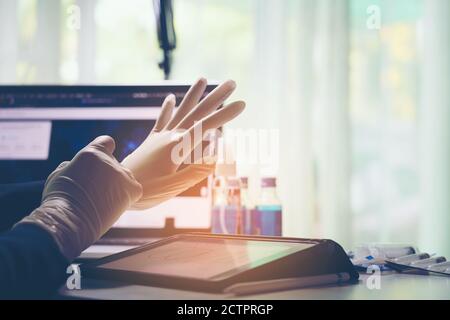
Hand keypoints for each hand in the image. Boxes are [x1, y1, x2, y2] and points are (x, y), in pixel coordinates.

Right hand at [17, 136, 142, 259]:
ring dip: (117, 184)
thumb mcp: (59, 174)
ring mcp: (122, 175)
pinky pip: (135, 188)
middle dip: (106, 173)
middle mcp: (110, 161)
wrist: (70, 221)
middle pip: (114, 163)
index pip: (106, 142)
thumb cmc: (59, 200)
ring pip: (124, 176)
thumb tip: (76, 166)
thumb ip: (73, 165)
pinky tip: (115, 203)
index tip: (97, 163)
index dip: (103, 151)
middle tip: (94, 191)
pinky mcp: (131, 190)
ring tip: (102, 200)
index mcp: (92, 153)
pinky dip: (128, 194)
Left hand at [122, 78, 244, 208]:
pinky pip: (161, 120)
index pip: (208, 126)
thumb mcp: (176, 185)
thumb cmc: (148, 190)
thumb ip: (197, 170)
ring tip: (203, 78)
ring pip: (182, 111)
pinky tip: (171, 97)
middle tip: (232, 82)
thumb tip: (217, 154)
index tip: (242, 103)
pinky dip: (167, 108)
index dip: (226, 115)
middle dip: (217, 97)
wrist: (118, 187)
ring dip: (194, 95)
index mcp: (179, 145)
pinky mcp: (151, 140)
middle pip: (198, 112)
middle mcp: (171, 135)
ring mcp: (160, 136)